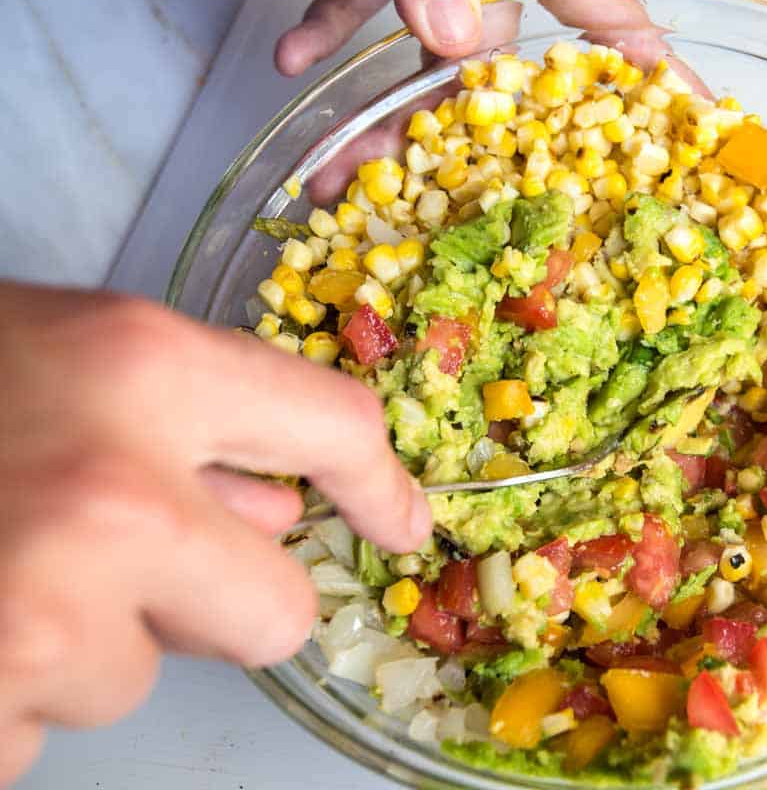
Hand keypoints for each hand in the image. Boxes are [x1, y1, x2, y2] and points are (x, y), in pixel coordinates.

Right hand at [0, 284, 430, 782]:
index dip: (379, 481)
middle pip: (277, 612)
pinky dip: (3, 697)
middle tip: (114, 562)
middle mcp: (111, 497)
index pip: (329, 423)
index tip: (399, 525)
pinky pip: (39, 732)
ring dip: (80, 645)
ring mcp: (40, 621)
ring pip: (140, 678)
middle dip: (218, 604)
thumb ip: (178, 429)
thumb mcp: (50, 359)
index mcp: (136, 369)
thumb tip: (279, 513)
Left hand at [277, 0, 704, 205]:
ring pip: (424, 49)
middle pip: (502, 69)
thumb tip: (448, 38)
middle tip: (421, 210)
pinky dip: (327, 25)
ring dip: (376, 109)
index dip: (660, 89)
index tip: (691, 141)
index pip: (621, 27)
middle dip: (458, 148)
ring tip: (336, 172)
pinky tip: (291, 55)